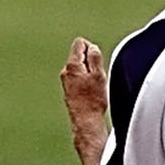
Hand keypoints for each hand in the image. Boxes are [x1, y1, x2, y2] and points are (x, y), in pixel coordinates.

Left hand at [61, 36, 109, 164]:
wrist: (85, 121)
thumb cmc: (93, 100)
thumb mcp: (99, 75)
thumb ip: (95, 57)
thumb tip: (92, 48)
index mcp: (72, 65)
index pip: (80, 43)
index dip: (92, 48)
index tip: (98, 60)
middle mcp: (65, 72)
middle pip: (79, 55)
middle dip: (90, 61)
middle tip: (98, 75)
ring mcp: (65, 81)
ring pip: (79, 68)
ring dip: (88, 72)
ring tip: (95, 86)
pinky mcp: (68, 90)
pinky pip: (78, 78)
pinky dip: (85, 81)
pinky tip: (91, 92)